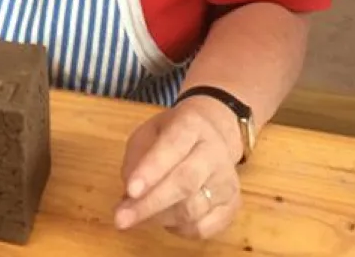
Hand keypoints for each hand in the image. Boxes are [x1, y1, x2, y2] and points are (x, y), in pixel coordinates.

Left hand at [114, 95, 242, 238]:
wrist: (214, 132)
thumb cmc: (173, 134)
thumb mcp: (149, 132)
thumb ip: (136, 159)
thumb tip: (130, 196)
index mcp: (192, 125)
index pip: (172, 147)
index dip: (151, 170)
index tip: (130, 190)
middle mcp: (215, 152)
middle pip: (185, 182)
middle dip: (150, 204)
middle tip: (121, 218)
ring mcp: (227, 180)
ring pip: (193, 209)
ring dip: (160, 217)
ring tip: (141, 212)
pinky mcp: (232, 204)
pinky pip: (203, 228)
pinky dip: (179, 230)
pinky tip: (167, 218)